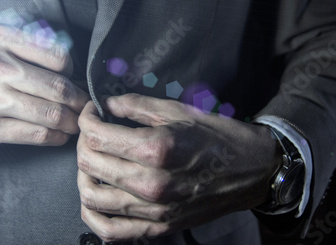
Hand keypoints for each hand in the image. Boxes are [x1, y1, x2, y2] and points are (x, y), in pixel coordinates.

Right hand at [0, 23, 88, 150]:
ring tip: (76, 123)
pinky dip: (55, 137)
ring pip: (50, 113)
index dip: (73, 71)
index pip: (56, 55)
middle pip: (57, 87)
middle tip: (85, 106)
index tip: (75, 80)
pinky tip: (59, 136)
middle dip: (78, 101)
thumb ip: (24, 46)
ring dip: (71, 122)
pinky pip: (35, 134)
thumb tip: (66, 65)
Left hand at [77, 94, 281, 242]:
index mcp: (157, 149)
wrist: (252, 170)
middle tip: (93, 132)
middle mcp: (151, 183)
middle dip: (83, 142)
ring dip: (83, 174)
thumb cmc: (218, 137)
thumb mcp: (179, 111)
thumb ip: (136, 105)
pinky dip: (93, 215)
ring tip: (92, 161)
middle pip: (89, 163)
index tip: (93, 112)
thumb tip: (106, 104)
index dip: (87, 119)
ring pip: (91, 196)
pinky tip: (94, 198)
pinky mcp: (158, 227)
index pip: (97, 136)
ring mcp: (154, 210)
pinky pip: (110, 231)